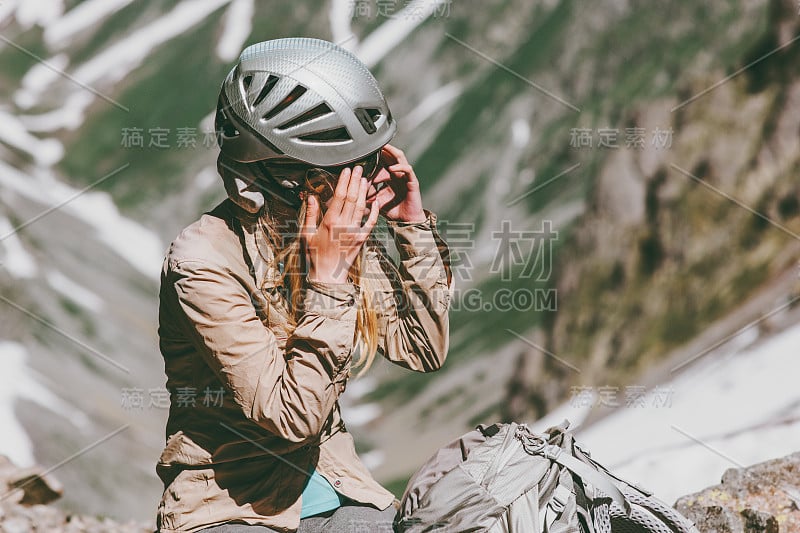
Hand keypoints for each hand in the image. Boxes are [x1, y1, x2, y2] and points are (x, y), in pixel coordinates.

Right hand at [301, 165, 379, 283]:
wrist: (328, 275)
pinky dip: (374, 211)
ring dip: (364, 191)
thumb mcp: (306, 234)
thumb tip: (311, 197)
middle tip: (359, 168)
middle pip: (352, 198)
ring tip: (365, 179)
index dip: (344, 182)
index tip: (346, 170)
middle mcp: (344, 225)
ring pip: (361, 207)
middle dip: (355, 181)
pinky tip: (376, 201)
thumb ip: (310, 214)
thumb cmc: (315, 255)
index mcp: (330, 222)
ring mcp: (354, 232)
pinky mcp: (362, 239)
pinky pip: (370, 223)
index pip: (339, 196)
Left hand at [368, 144, 426, 222]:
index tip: (361, 159)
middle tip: (371, 145)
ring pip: (399, 158)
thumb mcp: (375, 200)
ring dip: (392, 152)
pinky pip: (407, 170)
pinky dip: (400, 167)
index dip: (371, 160)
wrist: (405, 222)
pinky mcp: (412, 181)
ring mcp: (405, 177)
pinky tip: (392, 168)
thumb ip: (366, 194)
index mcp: (387, 177)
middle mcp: (396, 174)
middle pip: (388, 157)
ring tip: (384, 147)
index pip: (379, 163)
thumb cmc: (392, 210)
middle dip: (380, 150)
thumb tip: (353, 190)